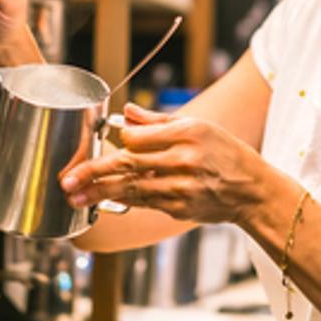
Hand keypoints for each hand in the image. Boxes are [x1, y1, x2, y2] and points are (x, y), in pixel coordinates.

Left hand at [59, 104, 268, 223]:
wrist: (252, 190)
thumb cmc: (225, 153)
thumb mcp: (198, 126)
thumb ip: (158, 121)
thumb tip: (126, 112)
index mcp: (186, 133)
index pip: (137, 137)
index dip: (120, 141)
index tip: (111, 142)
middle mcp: (183, 160)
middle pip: (127, 165)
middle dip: (93, 173)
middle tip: (67, 180)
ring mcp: (181, 187)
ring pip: (131, 189)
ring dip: (99, 193)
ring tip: (75, 197)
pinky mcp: (180, 208)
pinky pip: (144, 203)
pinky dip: (123, 201)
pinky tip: (103, 202)